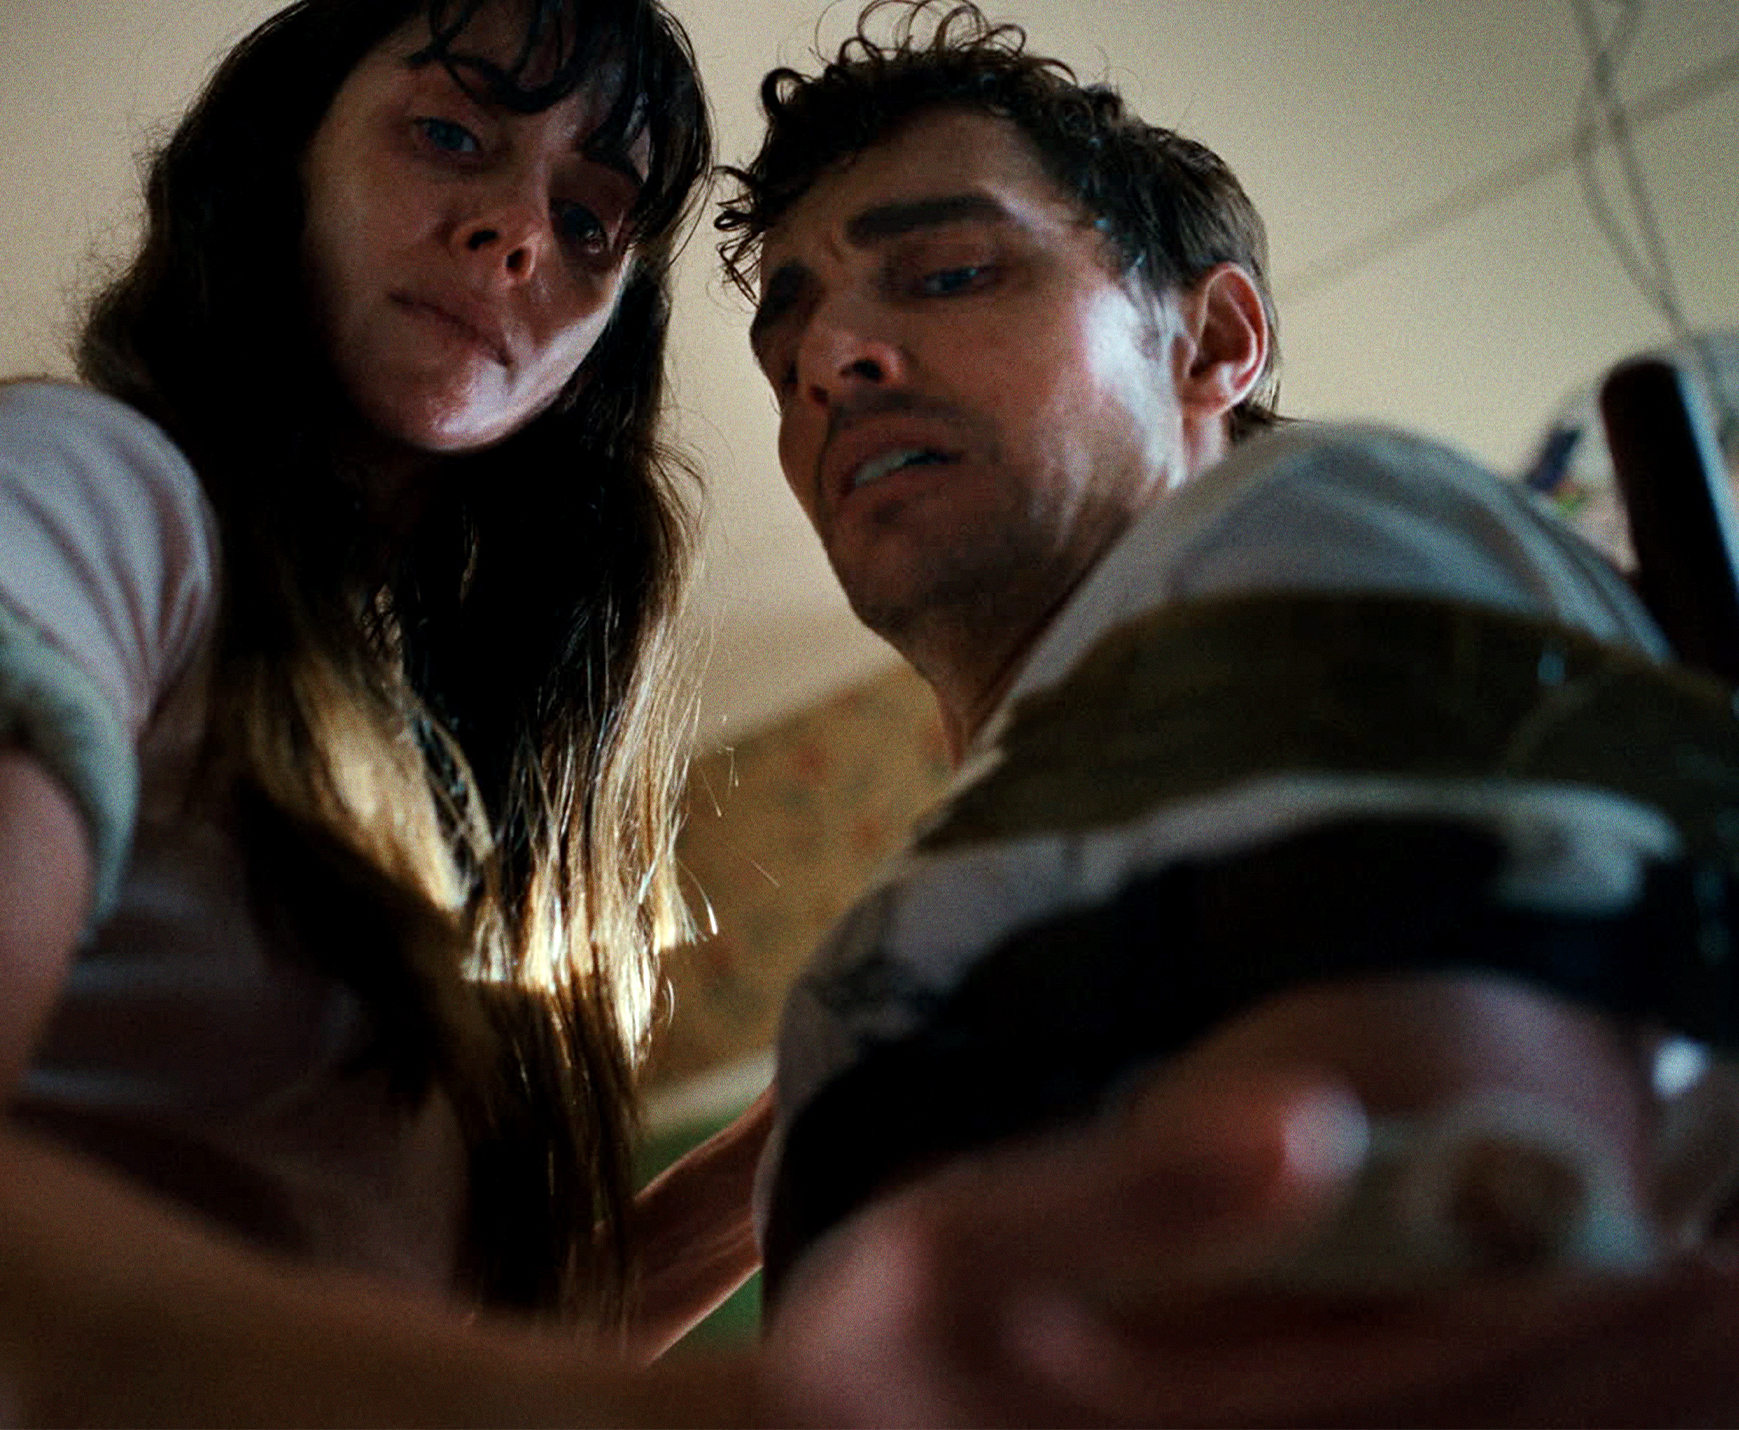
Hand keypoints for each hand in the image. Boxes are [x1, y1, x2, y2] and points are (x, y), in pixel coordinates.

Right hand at [760, 1067, 1738, 1425]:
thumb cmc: (864, 1371)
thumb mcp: (956, 1255)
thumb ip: (1130, 1196)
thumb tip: (1319, 1118)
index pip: (1465, 1384)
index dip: (1603, 1330)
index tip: (1718, 1262)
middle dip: (1643, 1374)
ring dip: (1602, 1405)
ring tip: (1708, 1325)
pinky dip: (1500, 1413)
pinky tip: (1542, 1376)